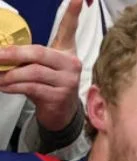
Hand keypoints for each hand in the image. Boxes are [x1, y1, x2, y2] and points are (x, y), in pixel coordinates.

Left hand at [0, 0, 82, 132]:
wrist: (60, 113)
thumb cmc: (48, 84)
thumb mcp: (41, 66)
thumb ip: (28, 56)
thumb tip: (3, 52)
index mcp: (67, 51)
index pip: (69, 29)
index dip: (73, 13)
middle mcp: (71, 64)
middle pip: (39, 53)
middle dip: (12, 54)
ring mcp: (68, 81)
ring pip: (32, 72)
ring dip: (9, 75)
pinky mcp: (60, 96)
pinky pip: (31, 87)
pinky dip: (13, 86)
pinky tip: (5, 86)